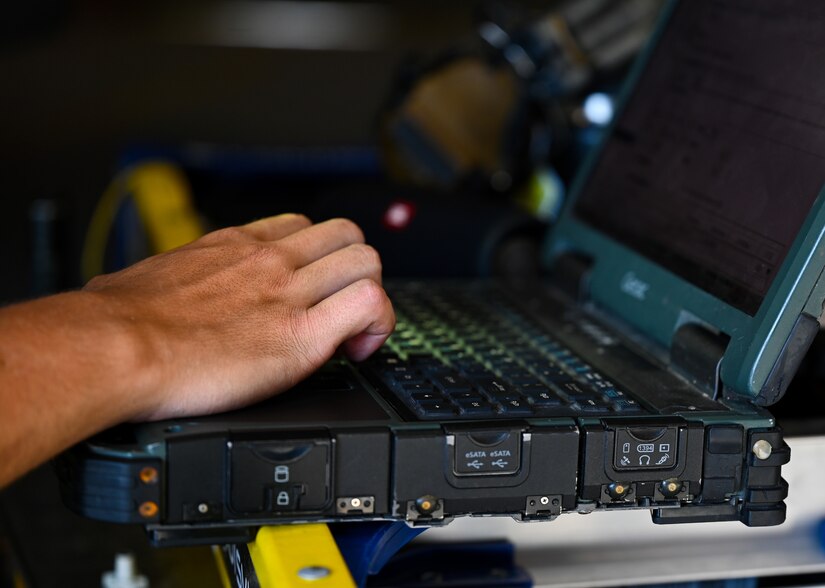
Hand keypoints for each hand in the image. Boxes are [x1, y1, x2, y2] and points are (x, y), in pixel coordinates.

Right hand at [83, 214, 394, 420]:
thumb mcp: (148, 278)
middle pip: (346, 235)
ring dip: (371, 294)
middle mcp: (269, 260)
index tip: (312, 288)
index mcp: (234, 245)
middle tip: (340, 307)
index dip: (318, 256)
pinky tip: (358, 350)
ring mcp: (289, 292)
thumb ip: (169, 280)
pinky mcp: (302, 336)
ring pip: (367, 262)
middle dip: (354, 270)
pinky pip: (369, 306)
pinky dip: (378, 325)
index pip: (301, 226)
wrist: (114, 349)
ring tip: (353, 332)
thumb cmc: (117, 322)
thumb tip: (146, 296)